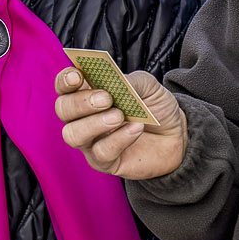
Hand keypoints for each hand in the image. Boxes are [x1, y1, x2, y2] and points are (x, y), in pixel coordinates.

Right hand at [54, 67, 187, 180]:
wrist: (174, 136)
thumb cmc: (154, 107)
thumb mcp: (149, 86)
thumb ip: (132, 81)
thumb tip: (116, 82)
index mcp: (88, 94)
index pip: (65, 86)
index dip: (65, 80)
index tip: (77, 77)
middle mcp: (82, 118)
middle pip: (63, 109)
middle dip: (81, 102)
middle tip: (105, 98)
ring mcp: (90, 142)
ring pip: (73, 134)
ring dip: (94, 124)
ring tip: (119, 116)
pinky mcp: (104, 162)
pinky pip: (101, 153)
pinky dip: (118, 139)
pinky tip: (135, 128)